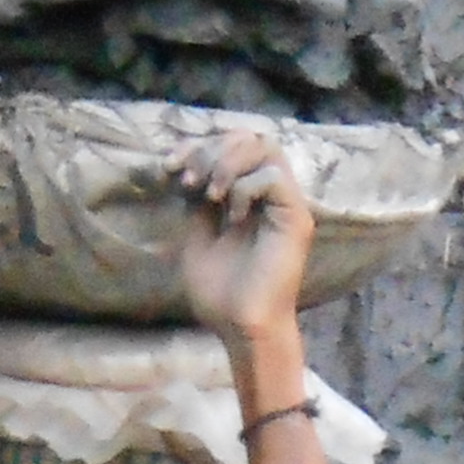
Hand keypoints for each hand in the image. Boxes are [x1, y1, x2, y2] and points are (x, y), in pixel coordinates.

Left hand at [171, 126, 315, 347]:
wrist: (238, 327)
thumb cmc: (221, 292)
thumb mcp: (196, 233)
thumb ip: (195, 199)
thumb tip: (185, 165)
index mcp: (248, 194)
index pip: (230, 144)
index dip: (197, 145)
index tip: (168, 167)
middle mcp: (271, 192)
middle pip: (249, 136)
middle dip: (210, 150)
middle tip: (188, 181)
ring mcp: (286, 203)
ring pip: (265, 146)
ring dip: (227, 163)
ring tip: (208, 194)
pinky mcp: (296, 217)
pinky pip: (272, 178)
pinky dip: (245, 189)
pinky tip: (233, 217)